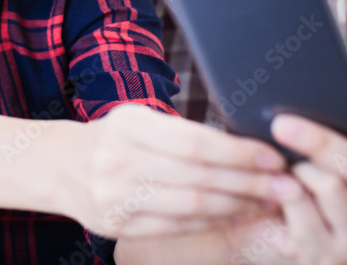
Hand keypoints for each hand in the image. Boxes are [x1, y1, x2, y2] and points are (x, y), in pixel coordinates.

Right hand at [68, 104, 286, 238]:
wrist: (60, 166)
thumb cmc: (113, 138)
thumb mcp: (139, 120)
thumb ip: (182, 132)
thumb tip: (245, 145)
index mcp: (128, 126)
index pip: (194, 142)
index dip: (238, 152)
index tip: (273, 156)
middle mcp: (119, 161)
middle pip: (197, 177)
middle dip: (248, 182)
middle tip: (287, 184)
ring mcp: (116, 197)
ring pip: (191, 206)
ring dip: (238, 205)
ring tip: (269, 201)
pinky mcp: (118, 226)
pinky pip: (177, 227)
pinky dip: (213, 223)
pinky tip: (237, 215)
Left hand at [223, 82, 346, 263]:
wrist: (261, 229)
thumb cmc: (295, 182)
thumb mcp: (317, 155)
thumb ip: (335, 130)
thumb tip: (330, 92)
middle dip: (321, 140)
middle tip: (281, 122)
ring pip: (331, 187)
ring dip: (298, 170)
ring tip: (280, 165)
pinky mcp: (329, 257)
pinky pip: (302, 210)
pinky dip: (282, 193)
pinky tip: (272, 190)